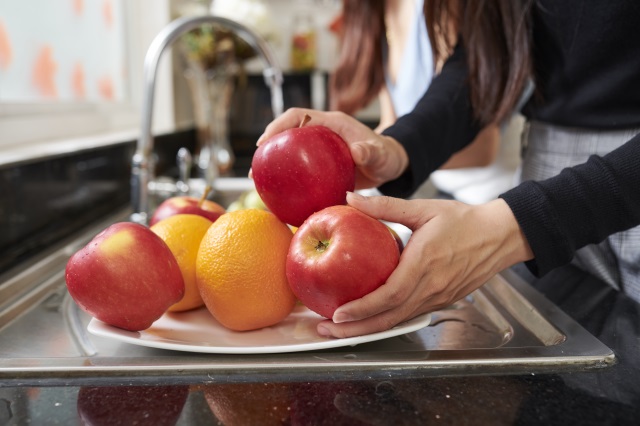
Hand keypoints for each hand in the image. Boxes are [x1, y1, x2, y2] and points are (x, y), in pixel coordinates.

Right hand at [258, 108, 408, 188]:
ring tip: (259, 184)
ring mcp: (317, 150)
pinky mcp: (318, 166)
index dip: (278, 125)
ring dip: (273, 166)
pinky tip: (281, 199)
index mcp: (330, 123)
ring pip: (289, 154)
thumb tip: (357, 151)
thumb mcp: (380, 154)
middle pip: (286, 134)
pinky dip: (288, 182)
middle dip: (267, 148)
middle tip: (255, 170)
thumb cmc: (384, 156)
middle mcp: (319, 134)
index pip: (297, 116)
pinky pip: (299, 171)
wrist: (388, 165)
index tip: (264, 141)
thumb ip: (371, 151)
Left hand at [317, 192, 533, 337]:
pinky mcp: (441, 302)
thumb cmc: (463, 220)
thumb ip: (385, 205)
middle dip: (355, 329)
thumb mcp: (423, 208)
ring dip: (367, 329)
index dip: (362, 308)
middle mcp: (431, 288)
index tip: (338, 314)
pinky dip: (385, 322)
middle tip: (327, 331)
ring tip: (339, 331)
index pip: (390, 295)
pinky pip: (408, 316)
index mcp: (424, 264)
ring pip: (398, 322)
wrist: (500, 236)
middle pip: (389, 318)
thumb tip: (350, 198)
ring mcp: (437, 298)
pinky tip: (366, 321)